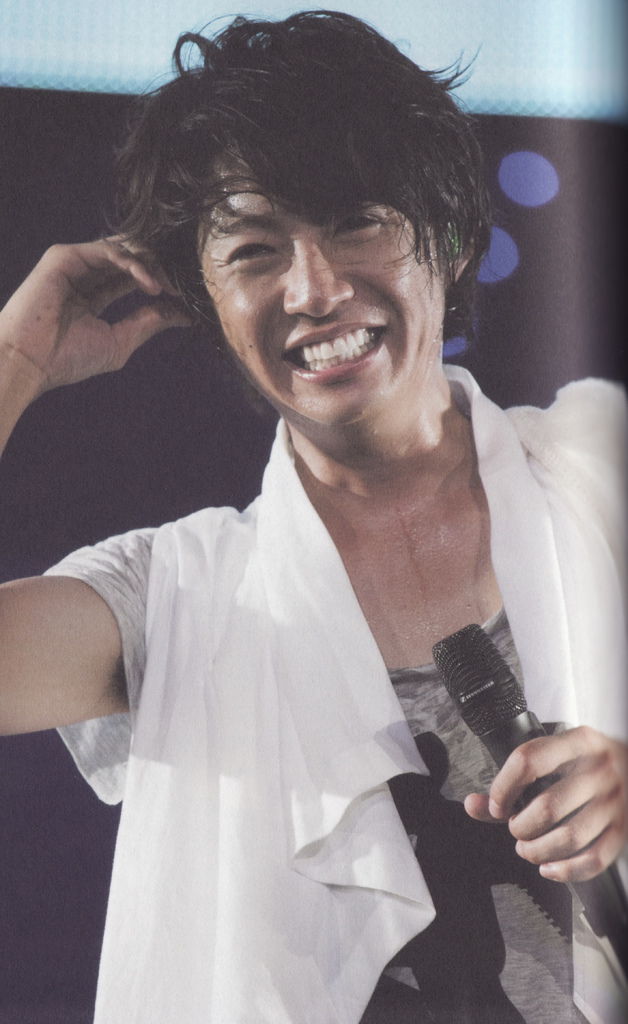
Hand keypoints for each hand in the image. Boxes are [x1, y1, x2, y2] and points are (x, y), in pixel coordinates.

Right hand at [0, 238, 190, 395]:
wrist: (29, 362)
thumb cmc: (66, 359)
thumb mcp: (119, 342)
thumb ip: (148, 323)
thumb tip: (182, 314)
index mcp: (93, 296)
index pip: (134, 278)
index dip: (161, 284)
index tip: (186, 299)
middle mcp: (84, 275)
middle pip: (131, 259)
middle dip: (160, 270)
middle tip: (184, 288)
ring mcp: (74, 263)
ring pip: (123, 250)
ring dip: (152, 266)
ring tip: (169, 288)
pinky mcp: (64, 256)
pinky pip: (108, 250)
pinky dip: (133, 264)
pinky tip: (150, 285)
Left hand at [464, 726, 627, 881]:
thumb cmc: (589, 763)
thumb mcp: (556, 757)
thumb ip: (513, 781)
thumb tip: (474, 804)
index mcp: (579, 742)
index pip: (528, 760)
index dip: (503, 788)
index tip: (497, 805)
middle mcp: (600, 768)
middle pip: (547, 806)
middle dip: (520, 827)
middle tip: (516, 829)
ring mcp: (616, 800)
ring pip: (569, 836)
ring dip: (538, 851)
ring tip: (528, 848)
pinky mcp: (625, 829)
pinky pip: (595, 859)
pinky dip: (566, 870)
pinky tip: (550, 867)